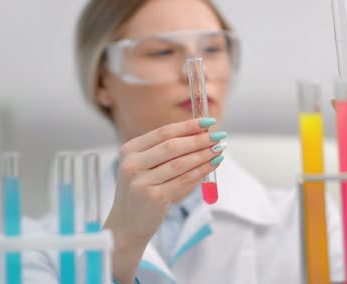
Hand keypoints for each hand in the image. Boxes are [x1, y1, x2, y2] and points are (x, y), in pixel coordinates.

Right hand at [103, 118, 225, 282]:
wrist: (126, 225)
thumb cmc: (141, 191)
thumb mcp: (145, 167)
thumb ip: (166, 151)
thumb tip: (202, 134)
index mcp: (130, 150)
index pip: (163, 133)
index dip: (188, 126)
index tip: (208, 122)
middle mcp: (132, 163)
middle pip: (173, 146)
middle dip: (199, 140)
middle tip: (219, 136)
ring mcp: (141, 181)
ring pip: (181, 163)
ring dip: (204, 155)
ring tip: (219, 149)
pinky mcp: (154, 197)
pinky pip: (184, 180)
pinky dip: (202, 171)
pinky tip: (213, 164)